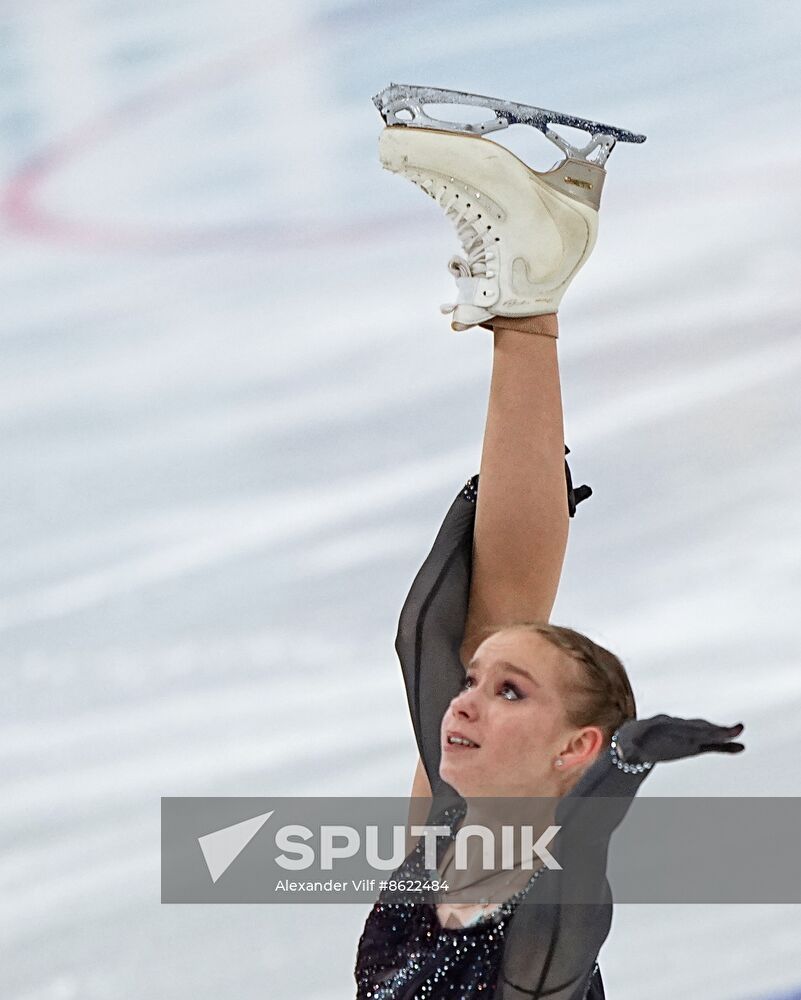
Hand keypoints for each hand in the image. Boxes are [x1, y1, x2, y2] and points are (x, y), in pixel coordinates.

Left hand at [617, 714, 744, 763]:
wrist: (635, 742)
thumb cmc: (629, 744)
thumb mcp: (626, 748)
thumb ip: (626, 751)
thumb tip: (622, 755)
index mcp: (660, 726)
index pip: (679, 727)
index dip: (692, 729)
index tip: (704, 730)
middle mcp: (676, 727)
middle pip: (697, 728)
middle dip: (714, 729)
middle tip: (735, 728)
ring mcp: (686, 735)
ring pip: (706, 733)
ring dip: (722, 734)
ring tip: (739, 732)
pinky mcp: (692, 745)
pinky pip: (710, 746)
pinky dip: (724, 746)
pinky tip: (739, 747)